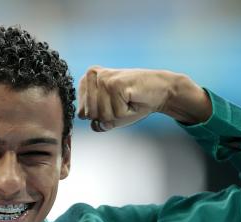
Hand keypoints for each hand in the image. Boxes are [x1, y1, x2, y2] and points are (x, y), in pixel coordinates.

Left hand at [77, 67, 210, 130]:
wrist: (159, 91)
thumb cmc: (133, 102)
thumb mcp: (110, 114)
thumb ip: (97, 122)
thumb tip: (95, 125)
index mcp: (86, 81)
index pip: (81, 114)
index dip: (99, 117)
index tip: (112, 105)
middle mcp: (91, 76)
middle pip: (90, 115)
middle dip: (108, 116)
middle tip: (121, 103)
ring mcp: (103, 79)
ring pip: (102, 115)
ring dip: (119, 114)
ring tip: (127, 100)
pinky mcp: (114, 84)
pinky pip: (115, 113)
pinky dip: (127, 112)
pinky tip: (132, 98)